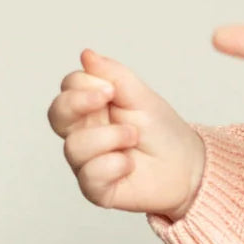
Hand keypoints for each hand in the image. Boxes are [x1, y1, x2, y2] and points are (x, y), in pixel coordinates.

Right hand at [46, 50, 205, 220]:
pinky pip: (89, 176)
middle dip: (77, 103)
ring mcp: (87, 162)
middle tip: (109, 99)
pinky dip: (113, 166)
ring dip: (109, 137)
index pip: (68, 88)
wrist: (187, 167)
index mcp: (92, 108)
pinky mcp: (97, 189)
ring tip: (133, 137)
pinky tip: (130, 165)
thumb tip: (86, 54)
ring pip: (73, 147)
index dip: (82, 84)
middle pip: (56, 115)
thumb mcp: (141, 96)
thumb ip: (113, 75)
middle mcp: (84, 134)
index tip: (111, 89)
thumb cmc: (163, 132)